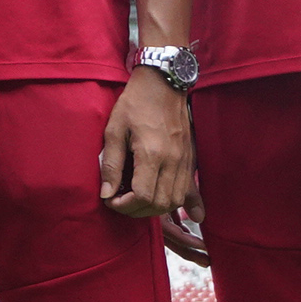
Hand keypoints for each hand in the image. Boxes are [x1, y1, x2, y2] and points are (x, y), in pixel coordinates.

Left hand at [99, 66, 194, 221]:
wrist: (164, 83)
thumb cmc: (135, 104)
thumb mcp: (114, 130)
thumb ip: (111, 164)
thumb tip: (106, 194)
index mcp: (152, 153)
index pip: (143, 196)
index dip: (125, 206)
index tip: (111, 201)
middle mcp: (173, 161)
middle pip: (160, 203)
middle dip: (137, 211)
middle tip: (120, 203)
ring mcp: (185, 160)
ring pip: (175, 200)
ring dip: (156, 209)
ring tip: (137, 203)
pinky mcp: (190, 158)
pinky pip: (191, 188)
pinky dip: (189, 204)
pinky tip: (194, 217)